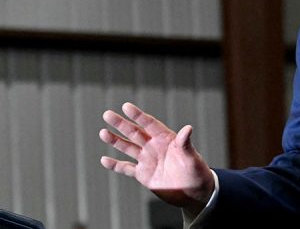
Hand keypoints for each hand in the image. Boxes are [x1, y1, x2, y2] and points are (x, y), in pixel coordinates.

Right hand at [99, 102, 214, 216]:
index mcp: (166, 139)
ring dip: (115, 141)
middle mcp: (154, 147)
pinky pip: (126, 168)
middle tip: (107, 114)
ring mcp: (148, 160)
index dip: (138, 115)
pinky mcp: (143, 174)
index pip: (150, 124)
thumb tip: (188, 128)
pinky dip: (115, 165)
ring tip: (103, 132)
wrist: (194, 192)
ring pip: (128, 148)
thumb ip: (186, 143)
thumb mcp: (192, 157)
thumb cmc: (197, 171)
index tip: (126, 106)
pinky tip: (104, 160)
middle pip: (135, 132)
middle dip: (121, 124)